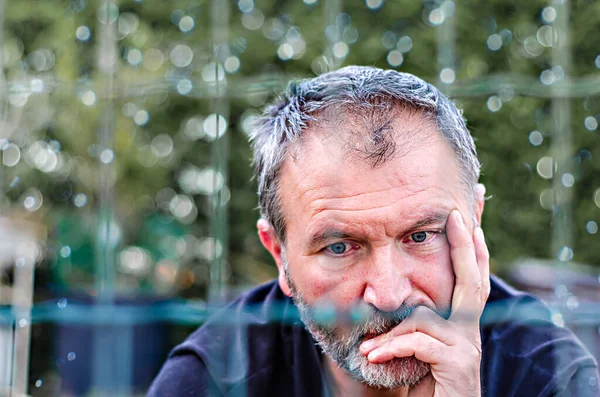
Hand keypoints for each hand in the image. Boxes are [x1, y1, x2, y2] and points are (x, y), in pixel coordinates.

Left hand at [359, 210, 489, 396]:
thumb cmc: (421, 392)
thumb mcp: (412, 354)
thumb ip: (409, 329)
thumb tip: (391, 301)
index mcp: (460, 328)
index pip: (470, 282)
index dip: (471, 252)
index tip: (468, 221)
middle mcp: (469, 334)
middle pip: (472, 281)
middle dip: (464, 246)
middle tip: (455, 216)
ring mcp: (468, 348)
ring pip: (423, 317)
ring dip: (389, 334)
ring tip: (368, 350)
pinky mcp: (460, 364)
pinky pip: (418, 340)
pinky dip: (392, 347)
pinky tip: (374, 357)